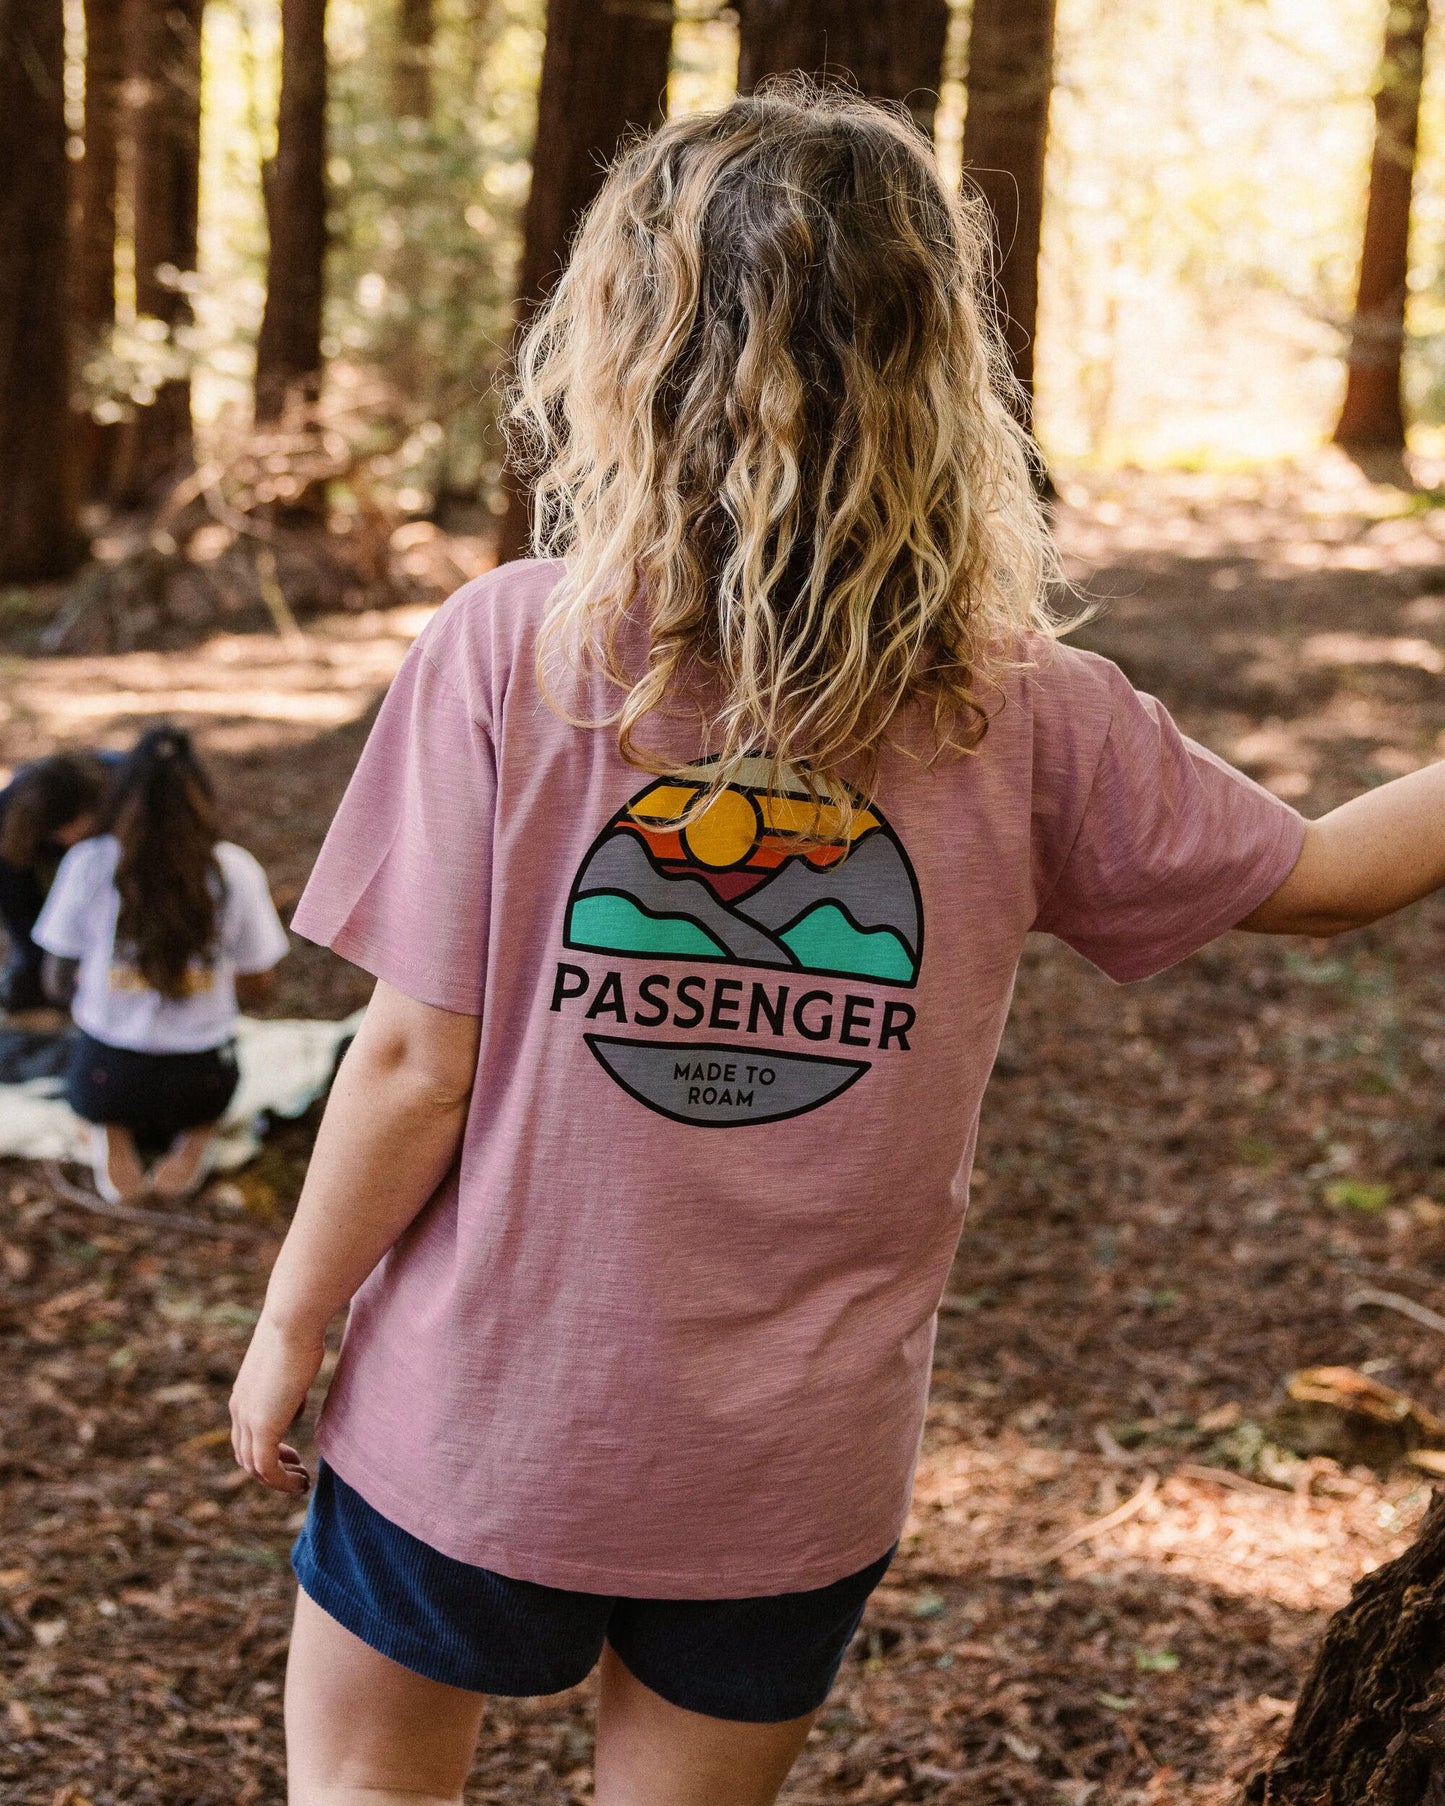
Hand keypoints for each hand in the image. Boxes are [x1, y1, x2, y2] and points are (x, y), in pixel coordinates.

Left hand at [230, 1313, 324, 1492]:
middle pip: (245, 1455)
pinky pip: (266, 1468)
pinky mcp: (263, 1426)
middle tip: (298, 1472)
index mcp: (243, 1394)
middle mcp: (239, 1409)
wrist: (292, 1320)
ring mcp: (248, 1418)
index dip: (267, 1450)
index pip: (245, 1435)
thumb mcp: (290, 1366)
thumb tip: (295, 1408)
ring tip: (301, 1481)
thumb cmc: (299, 1332)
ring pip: (253, 1466)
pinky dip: (281, 1481)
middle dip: (271, 1469)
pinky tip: (300, 1482)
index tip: (292, 1455)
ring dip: (277, 1479)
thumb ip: (289, 1390)